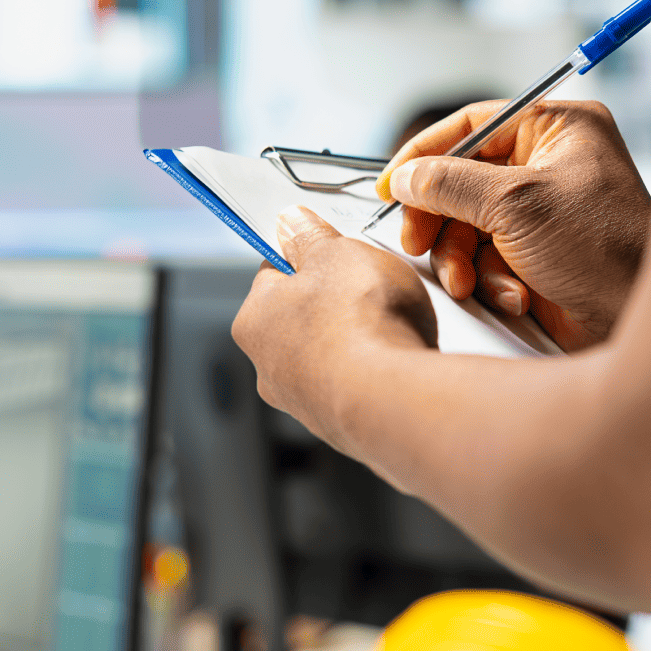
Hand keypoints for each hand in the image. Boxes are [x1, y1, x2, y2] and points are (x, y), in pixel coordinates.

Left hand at [231, 206, 436, 444]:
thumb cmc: (359, 323)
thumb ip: (311, 237)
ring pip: (332, 356)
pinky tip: (397, 360)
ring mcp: (306, 404)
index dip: (304, 257)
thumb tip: (292, 223)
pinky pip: (360, 387)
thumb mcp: (336, 252)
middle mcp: (269, 368)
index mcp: (253, 321)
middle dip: (333, 303)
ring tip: (391, 325)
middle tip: (367, 286)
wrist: (395, 398)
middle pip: (302, 319)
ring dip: (357, 340)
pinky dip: (376, 373)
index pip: (272, 276)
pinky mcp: (343, 427)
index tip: (327, 249)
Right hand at [376, 100, 650, 350]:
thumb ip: (450, 184)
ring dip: (462, 258)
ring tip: (468, 282)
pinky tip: (512, 295)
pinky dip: (489, 279)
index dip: (425, 153)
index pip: (473, 125)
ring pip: (467, 224)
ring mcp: (543, 211)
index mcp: (557, 129)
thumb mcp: (518, 205)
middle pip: (461, 179)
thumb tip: (405, 177)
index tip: (391, 185)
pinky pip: (487, 258)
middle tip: (418, 242)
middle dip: (440, 218)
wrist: (639, 322)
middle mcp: (550, 164)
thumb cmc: (604, 250)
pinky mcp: (537, 254)